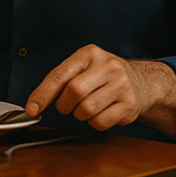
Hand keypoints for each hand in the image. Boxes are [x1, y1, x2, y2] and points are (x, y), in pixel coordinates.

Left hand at [25, 44, 175, 137]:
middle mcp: (107, 66)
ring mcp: (121, 86)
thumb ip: (61, 79)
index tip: (32, 109)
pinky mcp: (130, 105)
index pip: (59, 75)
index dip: (42, 94)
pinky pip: (101, 122)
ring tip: (87, 106)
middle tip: (67, 106)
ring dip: (80, 115)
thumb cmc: (104, 75)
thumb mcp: (84, 66)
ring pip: (86, 110)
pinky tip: (101, 112)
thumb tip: (36, 103)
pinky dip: (94, 122)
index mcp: (89, 54)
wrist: (144, 82)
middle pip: (73, 92)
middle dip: (64, 105)